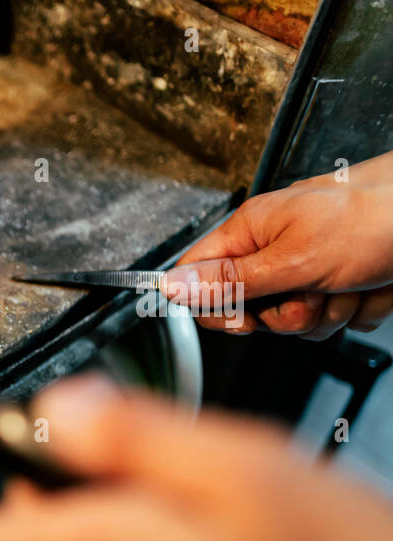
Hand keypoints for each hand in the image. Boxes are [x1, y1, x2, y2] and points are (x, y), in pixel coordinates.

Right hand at [161, 150, 392, 338]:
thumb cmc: (374, 217)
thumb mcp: (292, 258)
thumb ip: (230, 281)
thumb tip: (170, 287)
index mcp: (252, 231)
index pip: (198, 277)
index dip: (216, 307)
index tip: (245, 318)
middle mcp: (278, 247)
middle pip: (253, 309)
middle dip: (288, 315)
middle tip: (311, 294)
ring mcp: (313, 266)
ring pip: (298, 320)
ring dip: (329, 314)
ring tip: (351, 284)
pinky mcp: (345, 281)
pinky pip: (336, 318)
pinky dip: (359, 309)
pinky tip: (372, 284)